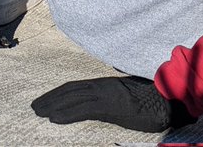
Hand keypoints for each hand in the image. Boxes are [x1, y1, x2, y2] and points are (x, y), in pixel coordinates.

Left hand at [31, 76, 193, 131]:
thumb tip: (106, 101)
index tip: (45, 100)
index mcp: (106, 84)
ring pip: (72, 99)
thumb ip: (114, 96)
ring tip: (38, 112)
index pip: (76, 87)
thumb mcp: (129, 95)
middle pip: (70, 91)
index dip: (58, 93)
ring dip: (53, 106)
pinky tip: (54, 118)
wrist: (167, 99)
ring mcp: (105, 96)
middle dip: (51, 99)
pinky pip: (83, 110)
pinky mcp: (110, 106)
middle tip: (34, 106)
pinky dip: (66, 113)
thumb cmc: (152, 97)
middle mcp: (102, 87)